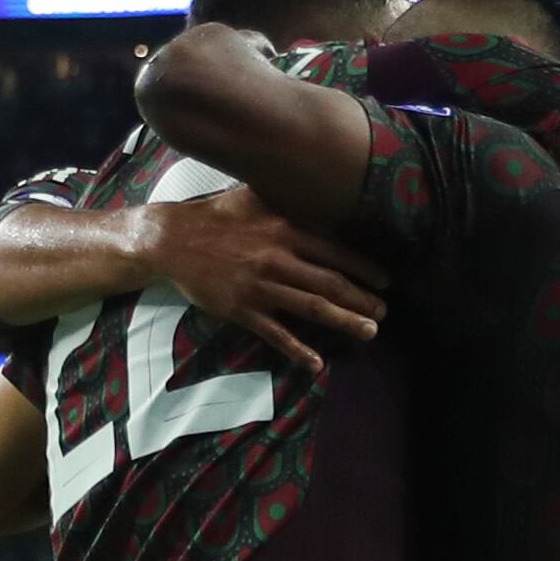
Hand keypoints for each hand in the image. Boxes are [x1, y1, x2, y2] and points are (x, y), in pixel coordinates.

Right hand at [142, 188, 388, 372]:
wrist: (173, 241)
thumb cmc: (218, 216)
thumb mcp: (256, 196)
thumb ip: (289, 202)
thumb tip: (321, 196)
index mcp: (285, 229)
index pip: (334, 251)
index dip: (364, 267)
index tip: (385, 280)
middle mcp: (278, 259)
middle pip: (330, 283)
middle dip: (362, 299)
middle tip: (384, 311)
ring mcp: (260, 287)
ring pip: (311, 307)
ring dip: (344, 321)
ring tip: (370, 331)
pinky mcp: (242, 311)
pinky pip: (276, 333)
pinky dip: (297, 350)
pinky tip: (316, 363)